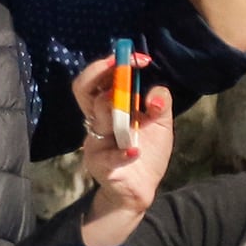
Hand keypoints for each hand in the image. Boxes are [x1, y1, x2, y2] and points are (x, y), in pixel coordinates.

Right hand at [71, 52, 173, 245]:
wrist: (140, 187)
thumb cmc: (147, 152)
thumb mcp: (161, 125)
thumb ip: (160, 105)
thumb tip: (155, 91)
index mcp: (109, 108)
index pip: (99, 80)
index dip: (111, 65)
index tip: (137, 58)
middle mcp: (98, 121)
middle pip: (85, 91)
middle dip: (100, 75)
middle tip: (118, 65)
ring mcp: (97, 142)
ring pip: (97, 117)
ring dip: (115, 108)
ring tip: (134, 108)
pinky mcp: (100, 165)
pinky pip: (109, 156)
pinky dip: (123, 153)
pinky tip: (135, 152)